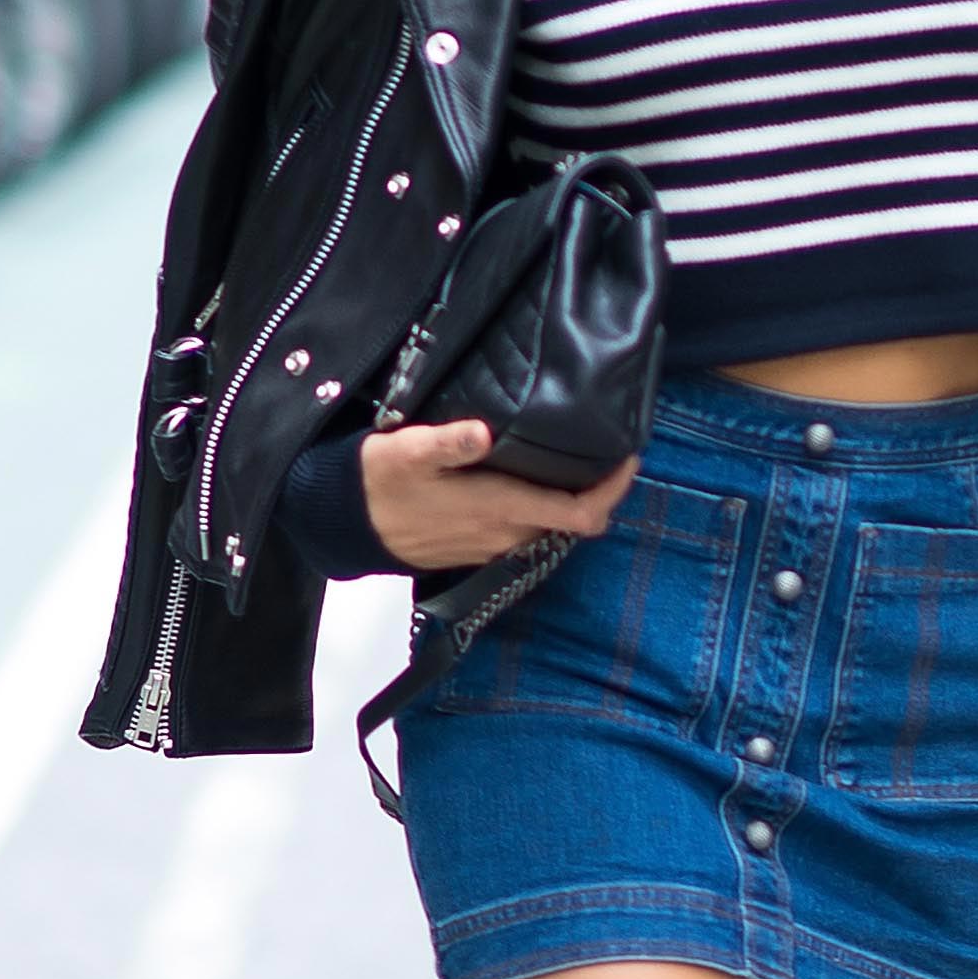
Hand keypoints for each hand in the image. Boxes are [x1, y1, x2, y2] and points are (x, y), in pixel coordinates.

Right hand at [360, 417, 639, 571]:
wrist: (347, 523)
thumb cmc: (380, 480)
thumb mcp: (408, 450)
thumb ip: (448, 442)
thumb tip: (482, 431)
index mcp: (500, 507)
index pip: (580, 512)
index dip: (613, 489)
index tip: (630, 456)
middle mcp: (505, 533)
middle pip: (574, 520)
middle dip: (599, 488)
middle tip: (608, 445)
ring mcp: (493, 545)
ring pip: (552, 526)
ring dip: (573, 498)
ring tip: (580, 455)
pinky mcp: (479, 547)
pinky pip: (528, 530)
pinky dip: (546, 507)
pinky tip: (537, 476)